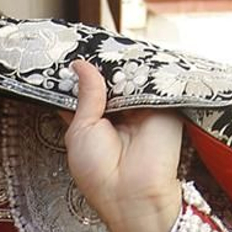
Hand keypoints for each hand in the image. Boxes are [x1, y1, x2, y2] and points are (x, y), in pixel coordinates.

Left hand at [64, 59, 183, 231]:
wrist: (133, 193)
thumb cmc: (100, 172)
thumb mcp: (81, 130)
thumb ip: (85, 96)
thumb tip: (82, 65)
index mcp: (95, 121)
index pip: (87, 88)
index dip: (79, 72)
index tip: (67, 50)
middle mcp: (119, 112)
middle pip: (110, 77)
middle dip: (100, 62)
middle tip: (87, 39)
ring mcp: (142, 106)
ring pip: (130, 74)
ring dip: (121, 62)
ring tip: (107, 42)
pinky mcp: (164, 103)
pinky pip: (153, 77)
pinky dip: (142, 66)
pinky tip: (130, 54)